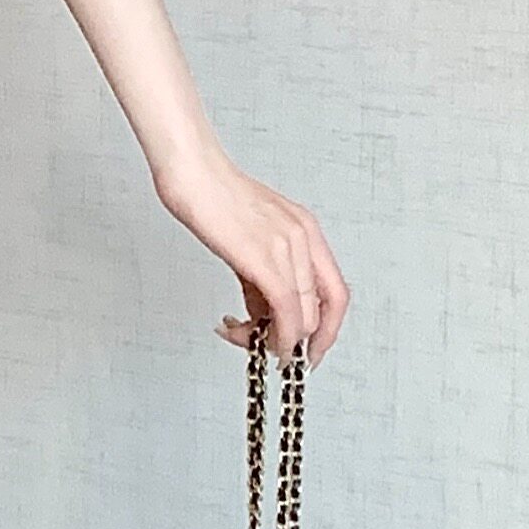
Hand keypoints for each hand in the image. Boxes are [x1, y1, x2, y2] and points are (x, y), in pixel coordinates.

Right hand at [154, 148, 348, 362]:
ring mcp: (288, 248)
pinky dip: (277, 334)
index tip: (308, 349)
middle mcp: (305, 239)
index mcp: (306, 231)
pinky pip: (285, 309)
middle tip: (274, 354)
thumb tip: (262, 314)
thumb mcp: (250, 239)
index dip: (327, 329)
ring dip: (277, 340)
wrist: (193, 174)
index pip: (335, 292)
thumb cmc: (213, 199)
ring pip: (305, 315)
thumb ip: (262, 276)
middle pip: (326, 309)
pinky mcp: (264, 258)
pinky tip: (247, 337)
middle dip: (301, 342)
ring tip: (241, 336)